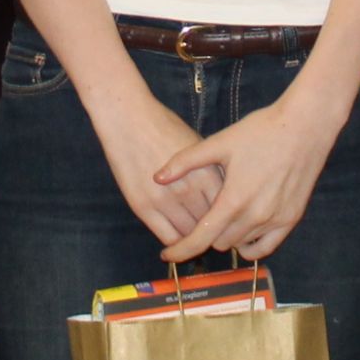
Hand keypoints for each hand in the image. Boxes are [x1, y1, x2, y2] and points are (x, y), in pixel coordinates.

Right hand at [90, 84, 221, 247]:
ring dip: (195, 238)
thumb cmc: (164, 127)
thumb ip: (212, 173)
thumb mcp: (198, 147)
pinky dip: (176, 242)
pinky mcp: (144, 207)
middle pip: (211, 226)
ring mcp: (165, 200)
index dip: (231, 220)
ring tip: (196, 237)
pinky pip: (168, 237)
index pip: (229, 210)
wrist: (128, 118)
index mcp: (207, 173)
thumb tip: (226, 198)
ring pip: (190, 235)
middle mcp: (189, 189)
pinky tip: (177, 237)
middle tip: (214, 234)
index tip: (230, 223)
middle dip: (215, 231)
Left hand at [156, 91, 342, 264]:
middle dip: (205, 236)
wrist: (305, 126)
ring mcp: (275, 220)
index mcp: (233, 200)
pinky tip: (242, 233)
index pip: (201, 238)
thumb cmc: (261, 131)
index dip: (181, 250)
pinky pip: (266, 246)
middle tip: (198, 221)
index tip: (167, 255)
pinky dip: (250, 244)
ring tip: (222, 217)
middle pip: (219, 243)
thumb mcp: (220, 142)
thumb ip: (185, 161)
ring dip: (227, 237)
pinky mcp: (291, 218)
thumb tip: (157, 177)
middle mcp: (255, 216)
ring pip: (241, 244)